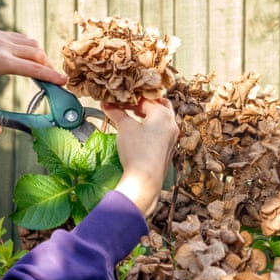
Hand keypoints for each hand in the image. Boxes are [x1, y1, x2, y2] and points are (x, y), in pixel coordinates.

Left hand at [0, 30, 66, 132]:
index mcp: (0, 62)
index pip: (34, 68)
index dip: (51, 76)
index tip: (64, 81)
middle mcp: (3, 46)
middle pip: (37, 54)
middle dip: (50, 67)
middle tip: (55, 81)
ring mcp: (0, 37)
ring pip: (32, 44)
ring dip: (41, 57)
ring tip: (44, 72)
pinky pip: (23, 39)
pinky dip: (31, 49)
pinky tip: (30, 60)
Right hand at [102, 98, 178, 215]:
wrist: (146, 179)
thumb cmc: (137, 151)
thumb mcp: (124, 127)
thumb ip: (116, 113)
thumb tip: (106, 104)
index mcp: (163, 114)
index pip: (145, 100)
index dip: (130, 100)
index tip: (119, 101)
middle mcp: (171, 123)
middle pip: (160, 106)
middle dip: (145, 104)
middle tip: (131, 106)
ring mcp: (172, 137)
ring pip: (163, 119)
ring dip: (150, 115)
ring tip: (135, 117)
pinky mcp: (169, 148)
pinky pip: (162, 131)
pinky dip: (153, 127)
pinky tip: (142, 133)